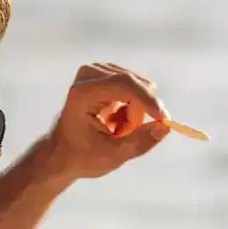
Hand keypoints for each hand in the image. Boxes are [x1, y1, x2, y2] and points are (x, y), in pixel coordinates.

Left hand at [40, 62, 170, 181]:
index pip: (123, 84)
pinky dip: (131, 108)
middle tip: (125, 134)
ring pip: (137, 87)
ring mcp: (96, 72)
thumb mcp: (112, 156)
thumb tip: (165, 127)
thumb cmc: (82, 156)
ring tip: (115, 130)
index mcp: (82, 93)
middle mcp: (88, 75)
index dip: (147, 99)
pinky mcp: (105, 75)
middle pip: (133, 84)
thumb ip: (139, 142)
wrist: (63, 153)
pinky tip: (115, 121)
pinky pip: (135, 89)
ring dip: (134, 113)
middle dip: (138, 113)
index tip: (164, 119)